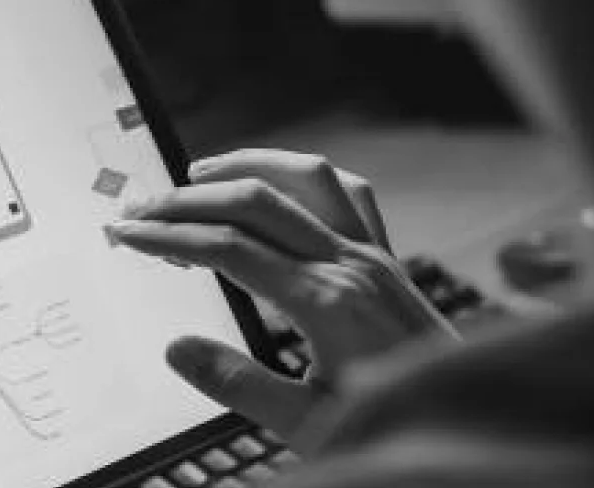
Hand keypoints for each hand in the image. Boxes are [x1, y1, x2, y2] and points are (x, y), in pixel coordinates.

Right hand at [106, 150, 456, 440]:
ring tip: (201, 171)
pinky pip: (349, 193)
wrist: (466, 425)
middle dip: (191, 197)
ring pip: (307, 177)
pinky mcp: (389, 260)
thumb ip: (240, 384)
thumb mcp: (307, 423)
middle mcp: (352, 264)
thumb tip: (178, 349)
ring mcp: (375, 255)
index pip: (228, 249)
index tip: (127, 233)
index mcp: (326, 302)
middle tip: (142, 205)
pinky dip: (307, 177)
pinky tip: (281, 183)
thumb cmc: (389, 428)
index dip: (170, 236)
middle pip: (257, 201)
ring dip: (250, 164)